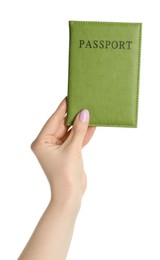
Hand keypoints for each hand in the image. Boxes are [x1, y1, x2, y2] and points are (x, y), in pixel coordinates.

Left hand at [31, 96, 95, 210]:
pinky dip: (84, 134)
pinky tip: (93, 125)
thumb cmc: (66, 174)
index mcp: (42, 141)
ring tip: (90, 111)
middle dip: (74, 115)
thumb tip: (84, 113)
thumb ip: (79, 130)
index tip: (70, 96)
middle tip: (84, 102)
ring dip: (81, 124)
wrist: (71, 195)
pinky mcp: (68, 152)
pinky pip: (76, 140)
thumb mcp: (73, 149)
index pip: (54, 120)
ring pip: (71, 132)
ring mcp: (58, 148)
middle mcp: (48, 143)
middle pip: (63, 125)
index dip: (63, 108)